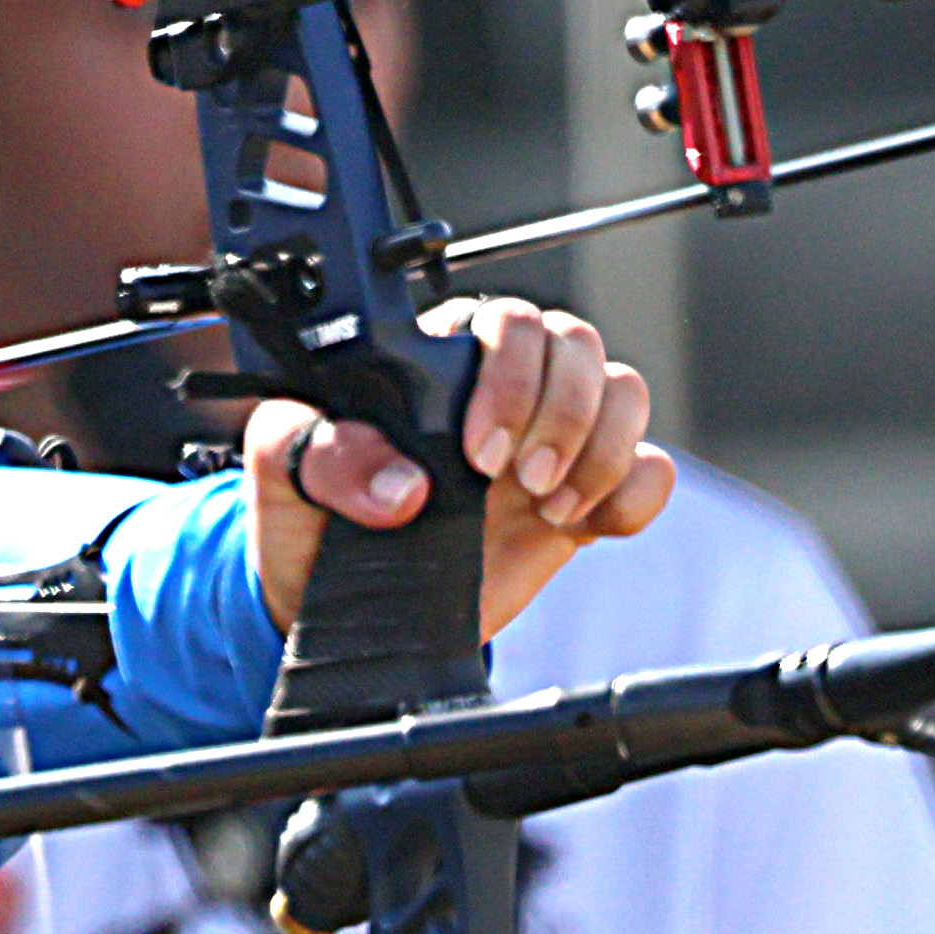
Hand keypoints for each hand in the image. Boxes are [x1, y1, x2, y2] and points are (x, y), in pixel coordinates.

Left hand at [242, 296, 672, 638]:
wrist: (343, 613)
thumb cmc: (310, 524)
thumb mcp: (283, 478)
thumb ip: (319, 454)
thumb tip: (401, 486)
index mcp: (435, 364)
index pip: (503, 320)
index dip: (510, 376)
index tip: (479, 453)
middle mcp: (502, 388)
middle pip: (576, 343)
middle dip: (563, 414)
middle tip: (519, 481)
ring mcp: (549, 439)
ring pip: (624, 390)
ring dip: (603, 449)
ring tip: (549, 507)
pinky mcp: (582, 497)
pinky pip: (651, 467)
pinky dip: (637, 492)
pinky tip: (588, 523)